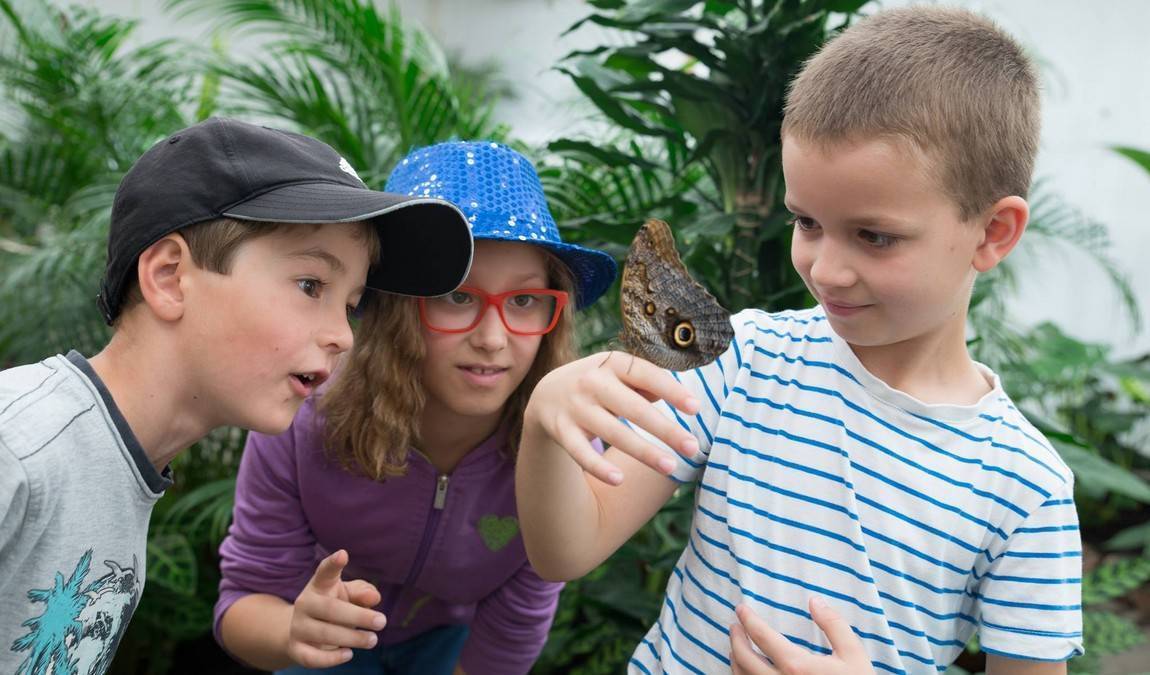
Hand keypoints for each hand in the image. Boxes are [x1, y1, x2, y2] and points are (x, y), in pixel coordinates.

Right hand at [287, 549, 386, 667]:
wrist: (303, 632)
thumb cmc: (334, 607)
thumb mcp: (348, 596)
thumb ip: (362, 593)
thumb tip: (373, 598)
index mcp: (319, 585)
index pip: (325, 572)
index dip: (333, 563)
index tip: (343, 555)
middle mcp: (305, 603)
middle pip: (331, 608)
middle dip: (359, 616)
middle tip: (382, 621)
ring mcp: (298, 626)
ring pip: (324, 633)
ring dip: (352, 638)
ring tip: (372, 639)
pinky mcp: (295, 648)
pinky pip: (311, 657)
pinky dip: (331, 659)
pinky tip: (349, 654)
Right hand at [524, 350, 700, 484]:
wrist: (547, 393)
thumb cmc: (601, 384)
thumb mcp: (620, 374)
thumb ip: (647, 383)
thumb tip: (681, 396)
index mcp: (613, 364)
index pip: (647, 375)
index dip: (672, 391)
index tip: (696, 408)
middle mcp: (592, 382)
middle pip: (634, 409)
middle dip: (665, 430)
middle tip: (692, 448)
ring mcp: (576, 406)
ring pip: (613, 432)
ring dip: (643, 451)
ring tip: (670, 467)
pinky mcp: (561, 430)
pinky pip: (581, 452)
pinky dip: (598, 467)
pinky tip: (619, 479)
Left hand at [729, 598, 873, 674]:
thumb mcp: (853, 654)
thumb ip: (834, 625)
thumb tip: (815, 601)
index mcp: (796, 666)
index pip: (762, 637)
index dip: (748, 620)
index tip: (741, 608)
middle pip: (744, 658)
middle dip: (735, 638)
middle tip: (734, 626)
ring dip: (735, 659)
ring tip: (735, 647)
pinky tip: (745, 670)